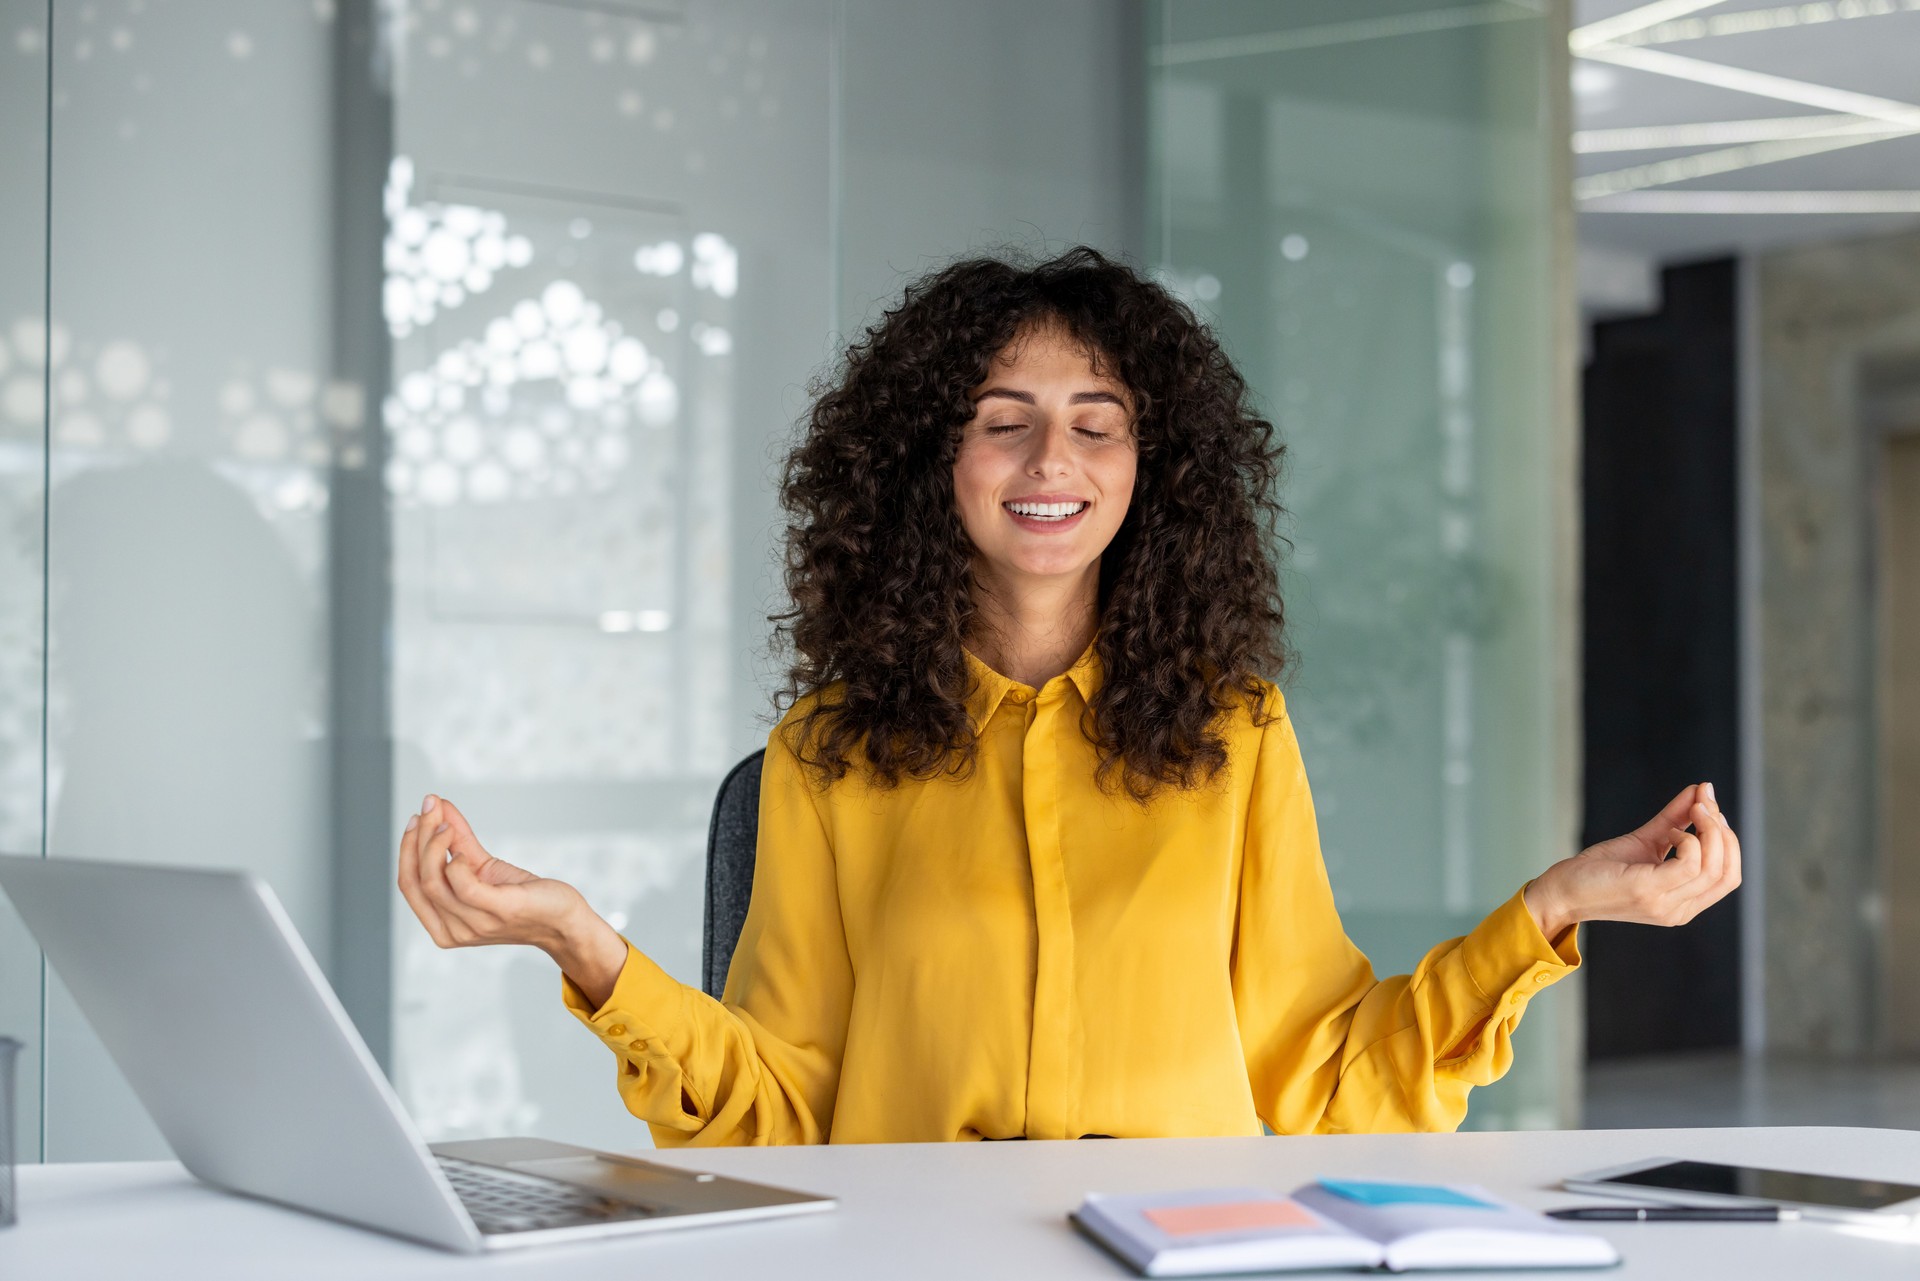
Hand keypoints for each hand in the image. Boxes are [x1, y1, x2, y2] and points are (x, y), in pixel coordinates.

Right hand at [395, 794, 629, 1006]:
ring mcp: (475, 925)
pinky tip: (463, 851)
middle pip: (417, 880)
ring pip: (434, 880)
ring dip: (435, 843)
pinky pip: (463, 885)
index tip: (418, 817)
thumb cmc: (523, 897)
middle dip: (417, 839)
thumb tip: (437, 806)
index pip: (409, 885)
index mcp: (443, 927)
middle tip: (430, 809)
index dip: (406, 848)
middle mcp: (454, 932)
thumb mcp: (482, 868)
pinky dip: (456, 862)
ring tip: (446, 822)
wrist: (562, 920)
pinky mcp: (499, 910)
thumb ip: (458, 842)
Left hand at [1523, 781, 1741, 940]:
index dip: (1728, 840)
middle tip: (1703, 803)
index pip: (1729, 877)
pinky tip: (1668, 831)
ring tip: (1691, 809)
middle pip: (1729, 873)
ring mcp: (1665, 905)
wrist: (1562, 891)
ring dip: (1709, 829)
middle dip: (1723, 832)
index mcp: (1684, 904)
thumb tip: (1702, 789)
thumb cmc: (1600, 870)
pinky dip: (1687, 839)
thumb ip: (1675, 819)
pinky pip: (1690, 863)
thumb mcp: (1646, 841)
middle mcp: (1679, 911)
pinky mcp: (1649, 891)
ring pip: (1714, 867)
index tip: (1709, 807)